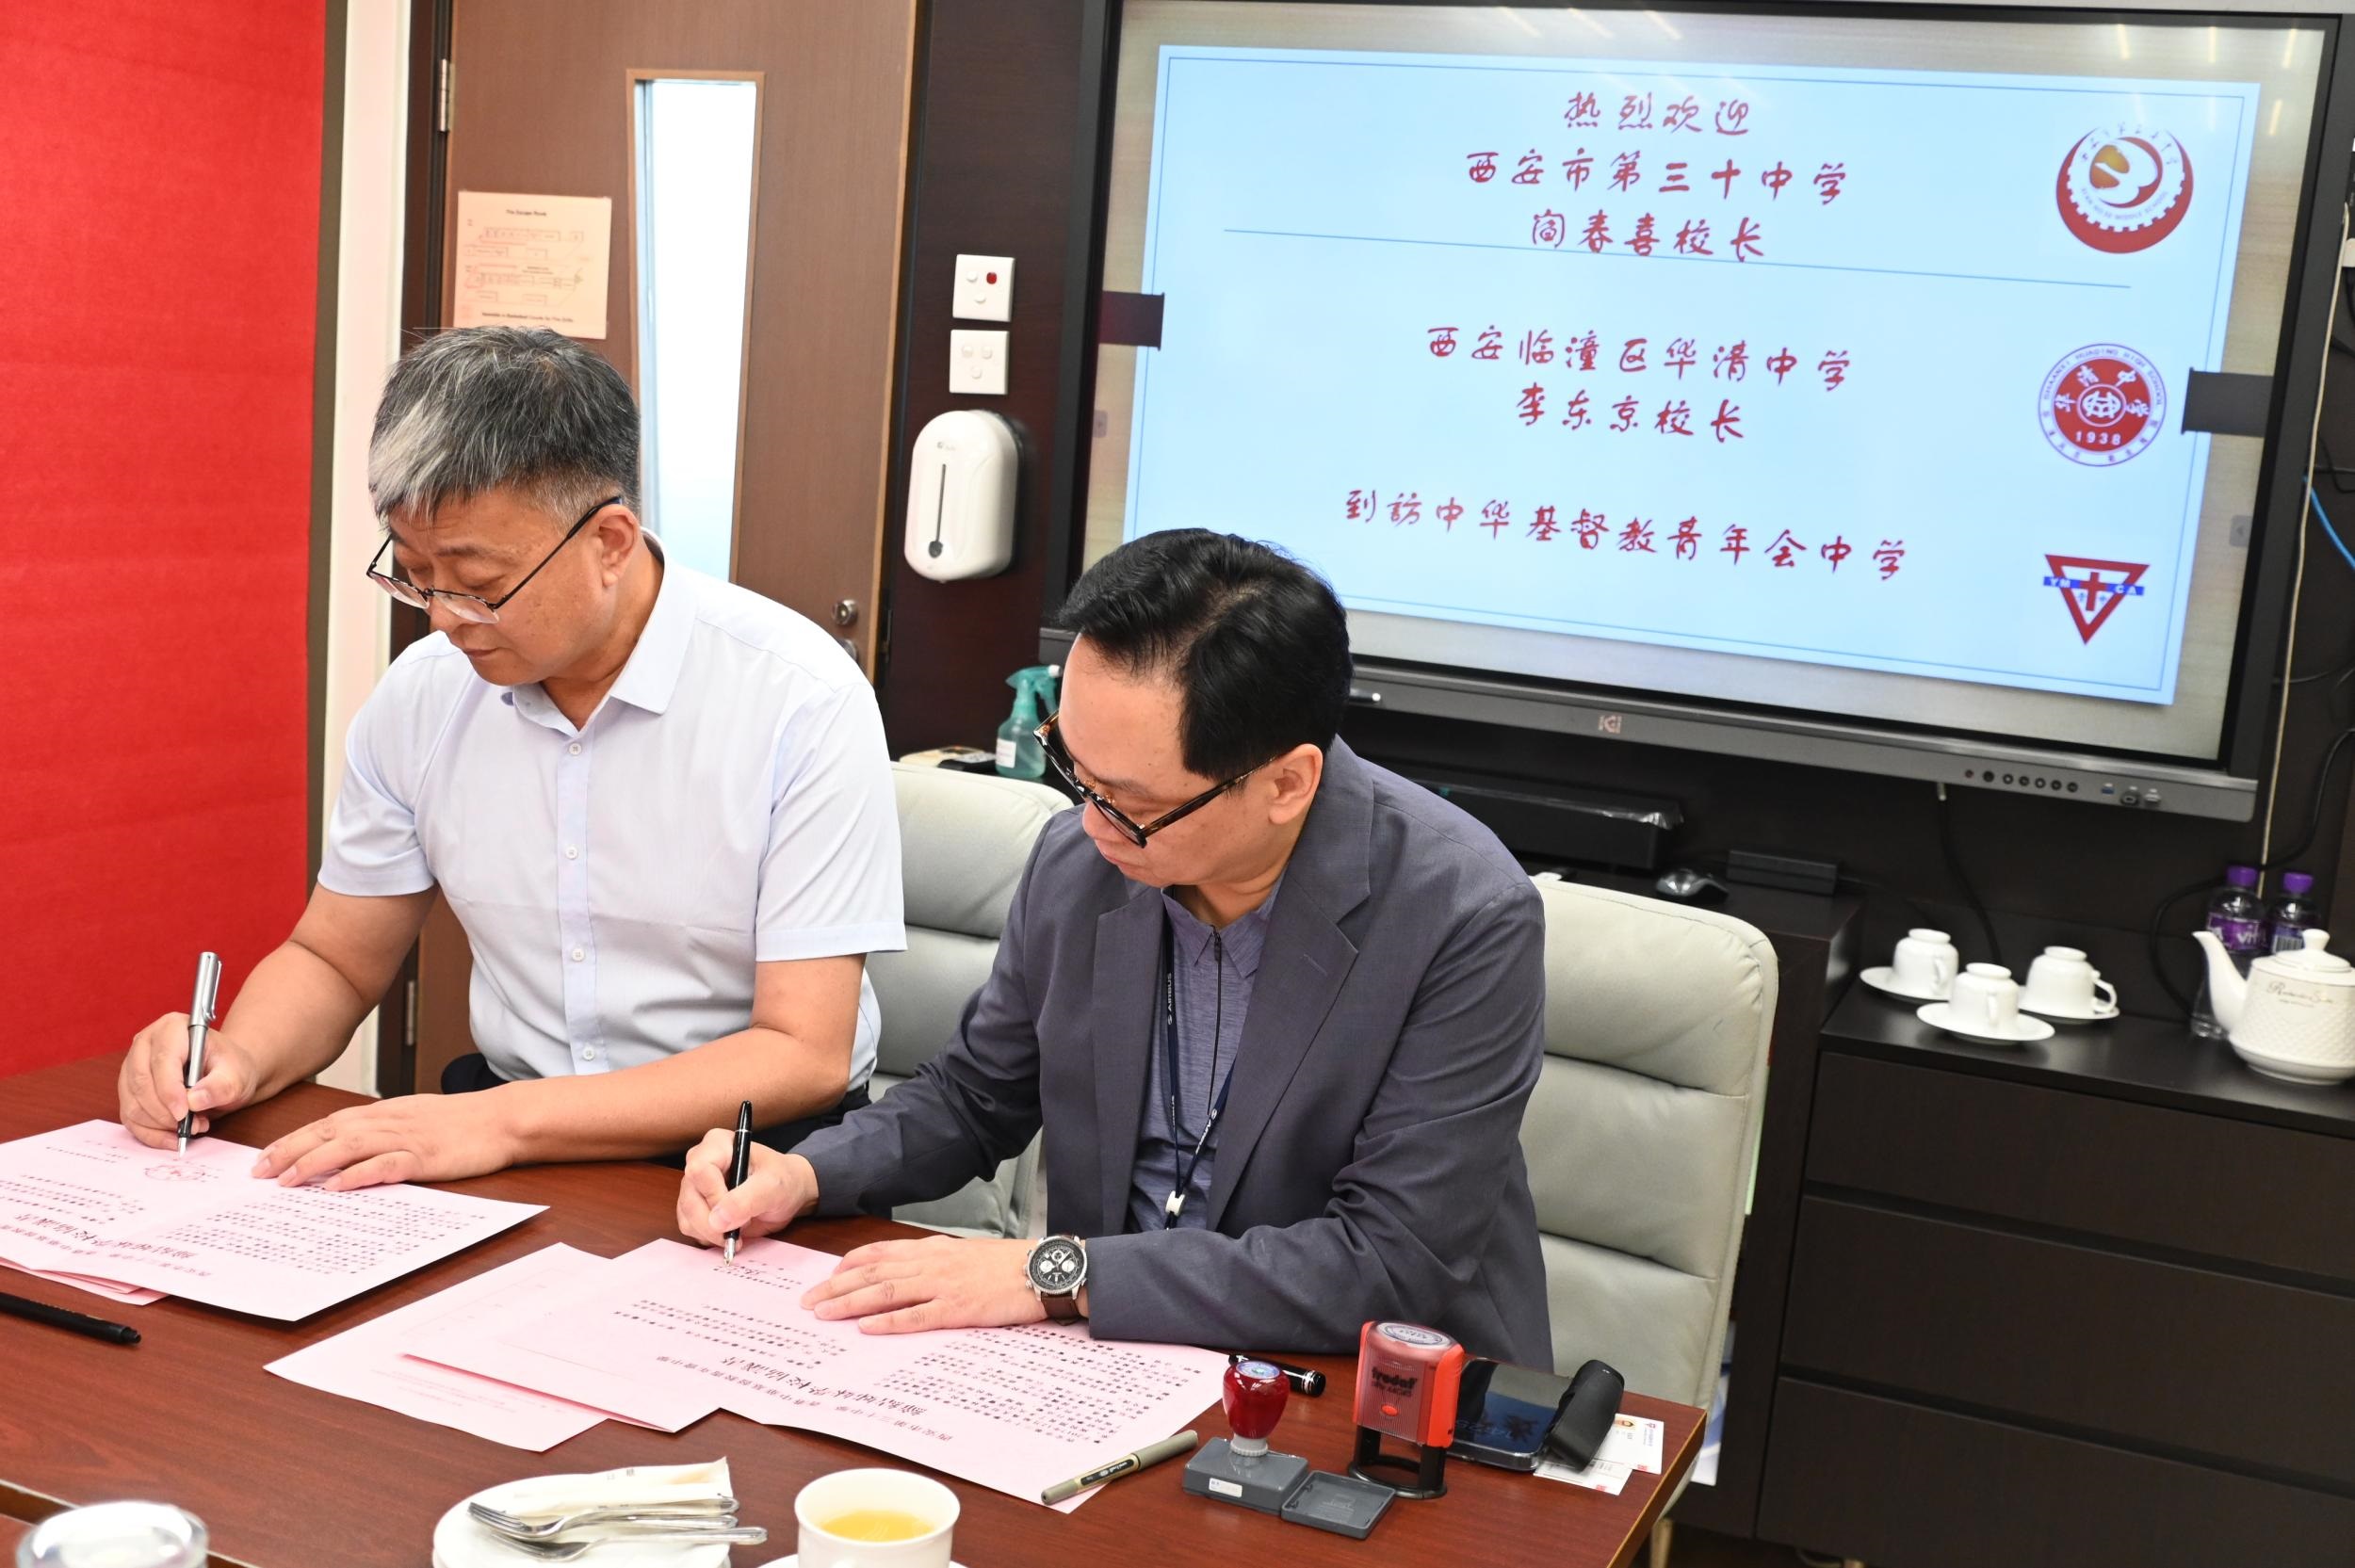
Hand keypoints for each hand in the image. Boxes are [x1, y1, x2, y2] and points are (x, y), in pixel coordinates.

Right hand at [118, 1014, 261, 1148]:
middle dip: (165, 1112)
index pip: (162, 1060)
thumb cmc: (230, 1068)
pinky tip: (172, 1138)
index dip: (170, 1090)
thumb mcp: (237, 1075)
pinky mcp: (128, 1089)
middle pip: (141, 1082)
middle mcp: (145, 1043)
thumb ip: (220, 1086)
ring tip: (193, 1126)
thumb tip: (193, 1101)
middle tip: (193, 1125)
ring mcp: (132, 1066)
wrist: (225, 1073)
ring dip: (160, 1124)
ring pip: (133, 1103)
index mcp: (172, 1028)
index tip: (183, 1113)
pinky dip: (150, 1133)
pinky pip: (129, 1117)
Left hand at [249, 1091, 520, 1189]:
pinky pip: (385, 1165)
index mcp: (383, 1113)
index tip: (264, 1158)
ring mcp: (406, 1138)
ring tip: (287, 1181)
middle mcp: (388, 1121)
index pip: (327, 1124)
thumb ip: (381, 1131)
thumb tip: (345, 1150)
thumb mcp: (415, 1119)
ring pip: (349, 1146)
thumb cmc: (462, 1123)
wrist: (503, 1119)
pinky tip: (337, 1186)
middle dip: (290, 1151)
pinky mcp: (425, 1157)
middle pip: (328, 1132)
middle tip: (259, 1173)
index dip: (293, 1140)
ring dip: (314, 1162)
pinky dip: (358, 1174)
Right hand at [676, 1136, 815, 1247]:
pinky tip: (729, 1232)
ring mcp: (694, 1185)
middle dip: (712, 1223)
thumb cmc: (783, 1180)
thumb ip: (746, 1200)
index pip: (699, 1170)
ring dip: (711, 1232)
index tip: (736, 1214)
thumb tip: (717, 1220)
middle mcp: (700, 1162)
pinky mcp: (694, 1205)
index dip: (714, 1196)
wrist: (788, 1192)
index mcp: (718, 1145)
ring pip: (687, 1216)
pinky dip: (708, 1236)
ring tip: (739, 1229)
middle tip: (738, 1231)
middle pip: (690, 1197)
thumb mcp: (773, 1186)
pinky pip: (689, 1226)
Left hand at [801, 1236, 1052, 1334]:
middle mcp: (933, 1263)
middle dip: (837, 1287)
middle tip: (809, 1302)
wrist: (1043, 1269)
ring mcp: (944, 1285)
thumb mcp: (966, 1253)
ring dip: (852, 1303)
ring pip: (887, 1291)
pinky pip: (917, 1315)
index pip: (881, 1252)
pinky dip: (890, 1322)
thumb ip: (935, 1259)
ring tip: (825, 1314)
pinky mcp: (959, 1308)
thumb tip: (908, 1268)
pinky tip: (868, 1327)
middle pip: (874, 1273)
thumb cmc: (1007, 1265)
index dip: (849, 1264)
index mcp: (934, 1249)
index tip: (827, 1276)